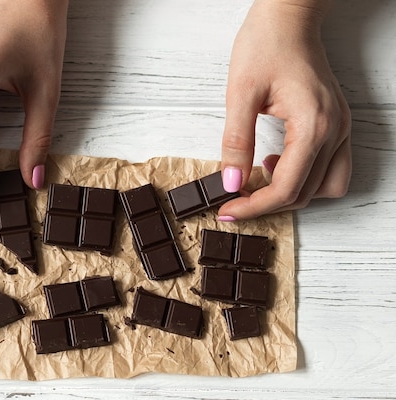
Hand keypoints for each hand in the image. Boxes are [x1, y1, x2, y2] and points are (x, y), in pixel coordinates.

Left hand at [218, 0, 351, 220]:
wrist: (288, 18)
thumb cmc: (266, 44)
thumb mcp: (240, 93)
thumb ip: (237, 141)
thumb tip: (231, 182)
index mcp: (313, 125)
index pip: (286, 188)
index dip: (254, 206)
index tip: (227, 211)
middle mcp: (334, 131)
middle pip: (306, 193)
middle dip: (268, 204)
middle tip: (234, 201)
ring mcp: (340, 128)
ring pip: (326, 186)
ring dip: (293, 193)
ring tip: (260, 178)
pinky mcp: (336, 124)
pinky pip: (330, 168)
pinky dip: (305, 177)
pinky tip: (278, 163)